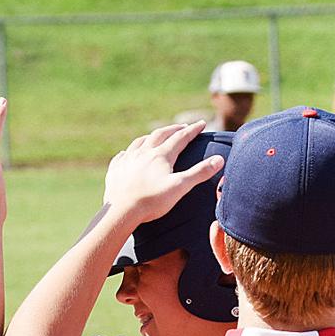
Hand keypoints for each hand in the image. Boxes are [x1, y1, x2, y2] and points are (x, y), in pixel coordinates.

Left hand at [103, 122, 223, 225]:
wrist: (121, 211)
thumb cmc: (152, 201)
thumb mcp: (180, 187)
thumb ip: (199, 173)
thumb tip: (219, 159)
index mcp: (161, 155)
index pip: (180, 138)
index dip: (192, 130)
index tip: (202, 124)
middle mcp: (143, 152)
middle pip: (160, 134)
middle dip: (173, 129)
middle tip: (182, 127)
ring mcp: (127, 160)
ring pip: (140, 141)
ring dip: (151, 137)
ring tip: (156, 137)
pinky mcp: (115, 170)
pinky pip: (122, 156)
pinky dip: (129, 152)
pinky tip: (128, 154)